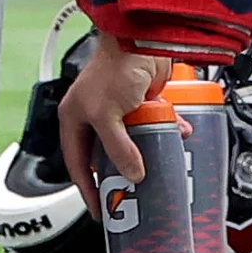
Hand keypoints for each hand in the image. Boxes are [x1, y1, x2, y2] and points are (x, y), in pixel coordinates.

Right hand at [58, 33, 170, 218]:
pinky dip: (166, 131)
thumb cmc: (112, 70)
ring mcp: (119, 110)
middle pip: (105, 155)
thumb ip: (119, 149)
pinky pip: (154, 125)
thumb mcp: (107, 116)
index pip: (78, 163)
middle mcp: (94, 116)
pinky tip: (177, 136)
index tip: (99, 210)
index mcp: (74, 119)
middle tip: (131, 197)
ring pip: (132, 143)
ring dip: (147, 153)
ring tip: (158, 172)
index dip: (87, 188)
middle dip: (119, 174)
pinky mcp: (142, 103)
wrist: (140, 42)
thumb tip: (133, 175)